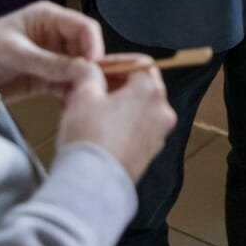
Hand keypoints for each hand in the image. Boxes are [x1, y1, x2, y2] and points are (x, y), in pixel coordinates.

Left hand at [0, 1, 105, 100]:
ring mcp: (50, 58)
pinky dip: (71, 95)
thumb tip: (87, 71)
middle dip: (91, 68)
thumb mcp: (16, 54)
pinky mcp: (44, 80)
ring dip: (82, 84)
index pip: (84, 27)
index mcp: (49, 18)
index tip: (97, 69)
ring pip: (78, 69)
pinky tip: (74, 107)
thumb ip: (51, 63)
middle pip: (85, 49)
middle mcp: (54, 36)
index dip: (94, 46)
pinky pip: (65, 86)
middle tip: (95, 90)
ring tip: (86, 101)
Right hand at [56, 61, 176, 181]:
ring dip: (117, 104)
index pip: (139, 63)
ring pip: (139, 109)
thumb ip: (89, 74)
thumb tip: (90, 69)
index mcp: (151, 91)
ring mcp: (159, 135)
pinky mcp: (150, 154)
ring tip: (89, 108)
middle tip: (89, 87)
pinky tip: (98, 128)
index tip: (94, 68)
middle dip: (115, 83)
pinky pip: (137, 129)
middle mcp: (163, 111)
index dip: (115, 62)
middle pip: (141, 86)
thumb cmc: (89, 134)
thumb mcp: (83, 96)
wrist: (93, 183)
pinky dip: (122, 123)